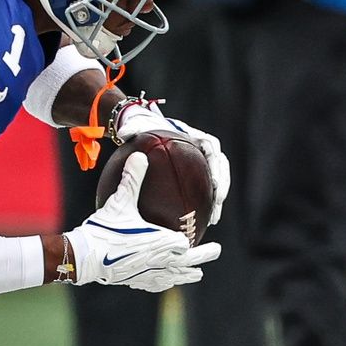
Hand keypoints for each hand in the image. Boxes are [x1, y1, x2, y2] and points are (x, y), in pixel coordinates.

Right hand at [65, 154, 221, 290]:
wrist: (84, 257)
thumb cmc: (104, 229)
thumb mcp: (119, 201)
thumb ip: (132, 179)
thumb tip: (140, 155)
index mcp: (158, 242)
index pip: (182, 242)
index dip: (187, 239)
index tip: (193, 234)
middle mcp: (157, 260)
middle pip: (186, 261)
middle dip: (202, 256)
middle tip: (217, 250)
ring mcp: (146, 273)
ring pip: (173, 276)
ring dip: (186, 274)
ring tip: (197, 275)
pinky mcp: (134, 281)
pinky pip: (155, 283)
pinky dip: (164, 281)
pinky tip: (164, 282)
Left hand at [112, 101, 230, 225]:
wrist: (142, 128)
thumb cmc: (142, 125)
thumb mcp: (137, 125)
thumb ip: (132, 128)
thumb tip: (123, 134)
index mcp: (193, 135)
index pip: (212, 147)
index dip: (216, 165)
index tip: (214, 180)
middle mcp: (200, 147)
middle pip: (220, 166)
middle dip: (222, 185)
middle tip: (218, 202)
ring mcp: (199, 160)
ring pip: (216, 180)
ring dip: (217, 198)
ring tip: (214, 218)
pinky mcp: (193, 172)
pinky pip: (202, 188)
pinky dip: (202, 203)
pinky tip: (197, 220)